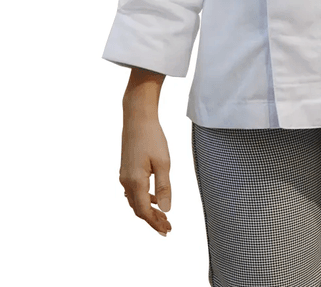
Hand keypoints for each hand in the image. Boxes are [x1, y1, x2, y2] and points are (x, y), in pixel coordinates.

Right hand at [119, 113, 172, 235]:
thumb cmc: (152, 138)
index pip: (144, 211)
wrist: (137, 119)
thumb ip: (164, 187)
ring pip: (134, 200)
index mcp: (135, 182)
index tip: (167, 230)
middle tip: (167, 227)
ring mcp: (124, 175)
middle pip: (138, 208)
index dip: (155, 222)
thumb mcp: (163, 162)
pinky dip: (143, 199)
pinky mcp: (126, 169)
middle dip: (152, 219)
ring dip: (148, 210)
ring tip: (163, 215)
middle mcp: (126, 181)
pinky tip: (154, 197)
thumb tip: (166, 209)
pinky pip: (133, 191)